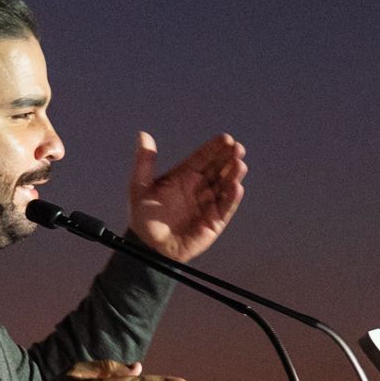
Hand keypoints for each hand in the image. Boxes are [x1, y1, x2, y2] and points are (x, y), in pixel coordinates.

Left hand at [127, 129, 245, 262]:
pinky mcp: (214, 221)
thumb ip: (144, 162)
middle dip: (228, 158)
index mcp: (183, 176)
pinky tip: (237, 186)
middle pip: (217, 169)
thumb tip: (143, 134)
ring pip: (224, 185)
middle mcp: (199, 187)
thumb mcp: (139, 186)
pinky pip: (226, 207)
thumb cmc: (143, 216)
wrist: (148, 246)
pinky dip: (232, 197)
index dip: (213, 148)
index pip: (202, 158)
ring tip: (239, 164)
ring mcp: (208, 203)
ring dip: (233, 174)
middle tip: (237, 148)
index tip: (225, 138)